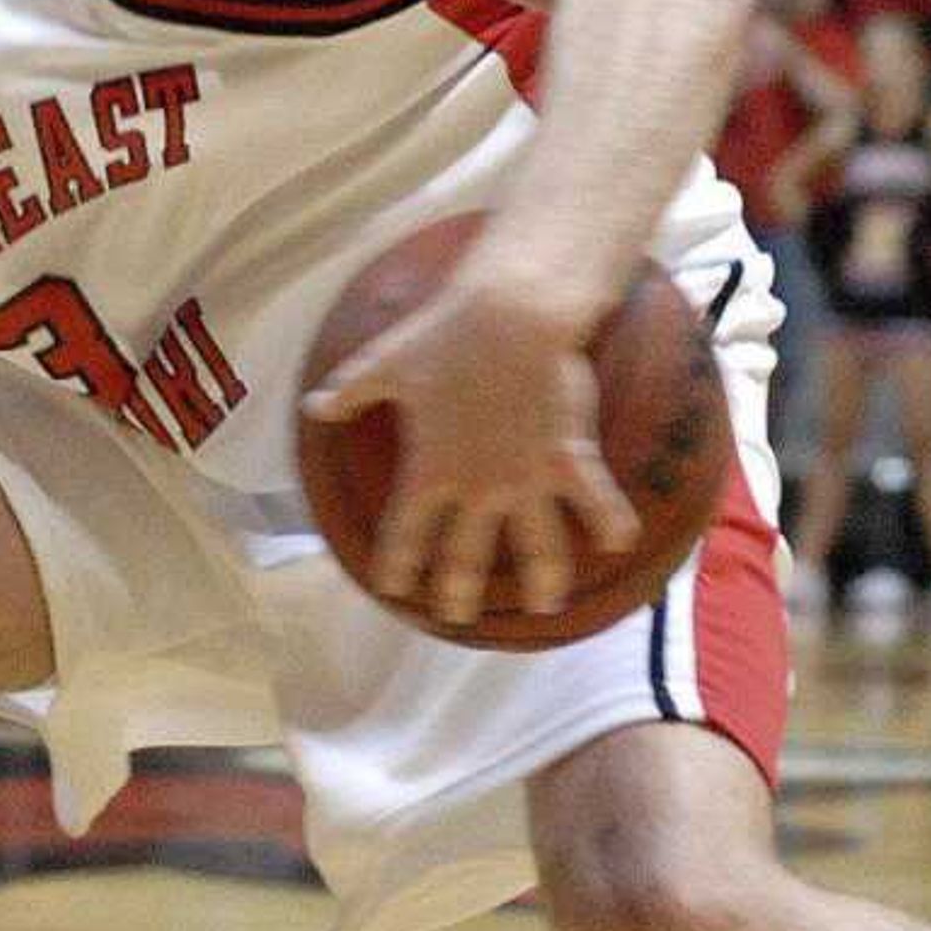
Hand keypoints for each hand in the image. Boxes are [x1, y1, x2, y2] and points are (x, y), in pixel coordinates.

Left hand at [300, 273, 636, 626]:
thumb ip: (349, 390)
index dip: (396, 564)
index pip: (403, 533)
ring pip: (538, 547)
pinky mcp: (568, 457)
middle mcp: (477, 486)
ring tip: (544, 606)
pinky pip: (595, 499)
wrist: (511, 314)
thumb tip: (312, 406)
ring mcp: (526, 477)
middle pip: (466, 557)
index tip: (392, 588)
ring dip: (542, 581)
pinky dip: (609, 521)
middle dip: (459, 592)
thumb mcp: (385, 362)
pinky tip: (618, 544)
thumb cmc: (445, 335)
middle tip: (458, 616)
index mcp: (428, 469)